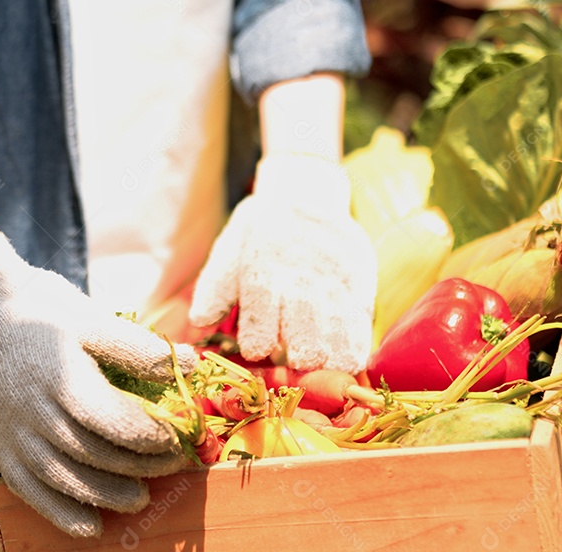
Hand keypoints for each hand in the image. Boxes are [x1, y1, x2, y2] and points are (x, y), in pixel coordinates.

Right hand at [0, 227, 195, 536]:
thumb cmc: (43, 315)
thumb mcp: (91, 317)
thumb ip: (138, 347)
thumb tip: (190, 364)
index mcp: (60, 375)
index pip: (111, 420)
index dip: (148, 436)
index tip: (174, 438)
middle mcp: (33, 410)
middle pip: (91, 452)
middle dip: (137, 465)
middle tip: (170, 466)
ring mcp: (13, 433)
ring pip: (63, 477)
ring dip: (106, 495)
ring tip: (140, 498)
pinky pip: (29, 491)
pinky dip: (60, 514)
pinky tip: (91, 526)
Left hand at [189, 154, 376, 372]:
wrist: (306, 194)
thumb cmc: (260, 233)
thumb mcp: (230, 249)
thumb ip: (215, 288)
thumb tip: (199, 322)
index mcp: (263, 270)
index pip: (261, 312)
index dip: (258, 338)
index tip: (257, 351)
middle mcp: (300, 279)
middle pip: (304, 330)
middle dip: (300, 356)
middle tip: (296, 364)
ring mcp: (334, 283)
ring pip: (337, 333)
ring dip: (329, 359)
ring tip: (321, 367)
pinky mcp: (361, 285)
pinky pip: (361, 325)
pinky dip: (355, 348)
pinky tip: (346, 361)